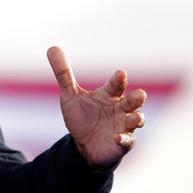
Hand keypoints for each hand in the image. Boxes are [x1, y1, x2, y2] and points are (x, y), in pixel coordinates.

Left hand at [47, 46, 146, 168]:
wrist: (83, 145)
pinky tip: (117, 137)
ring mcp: (124, 126)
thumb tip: (52, 47)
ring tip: (135, 118)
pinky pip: (127, 141)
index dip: (119, 80)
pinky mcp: (123, 143)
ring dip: (137, 118)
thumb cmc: (81, 117)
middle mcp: (120, 109)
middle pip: (132, 101)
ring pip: (136, 120)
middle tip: (140, 94)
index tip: (120, 74)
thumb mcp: (70, 95)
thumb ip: (63, 73)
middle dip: (137, 98)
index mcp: (109, 95)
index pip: (116, 85)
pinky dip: (124, 139)